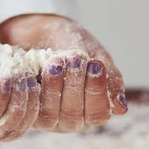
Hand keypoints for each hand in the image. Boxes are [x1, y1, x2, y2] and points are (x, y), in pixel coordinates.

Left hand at [0, 14, 126, 131]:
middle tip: (77, 59)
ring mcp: (47, 118)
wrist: (40, 28)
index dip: (97, 92)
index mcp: (92, 110)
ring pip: (51, 114)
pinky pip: (31, 107)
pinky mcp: (26, 110)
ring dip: (55, 88)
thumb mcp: (97, 57)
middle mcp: (71, 119)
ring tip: (57, 62)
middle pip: (74, 116)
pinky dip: (37, 88)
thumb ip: (111, 81)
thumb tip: (121, 109)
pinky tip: (40, 69)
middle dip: (76, 86)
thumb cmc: (74, 44)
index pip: (98, 114)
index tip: (96, 66)